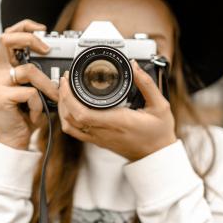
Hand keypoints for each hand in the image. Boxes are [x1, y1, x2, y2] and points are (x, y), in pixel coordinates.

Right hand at [0, 19, 58, 149]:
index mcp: (6, 66)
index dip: (24, 26)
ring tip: (53, 99)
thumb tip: (63, 61)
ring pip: (28, 71)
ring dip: (47, 86)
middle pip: (6, 40)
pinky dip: (40, 104)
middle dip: (29, 39)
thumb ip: (41, 74)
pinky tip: (36, 115)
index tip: (43, 29)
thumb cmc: (28, 112)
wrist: (15, 138)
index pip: (9, 35)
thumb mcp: (36, 89)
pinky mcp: (0, 97)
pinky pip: (30, 93)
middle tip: (47, 49)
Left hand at [58, 59, 176, 161]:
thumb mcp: (160, 106)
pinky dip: (67, 119)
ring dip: (62, 108)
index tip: (68, 80)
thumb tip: (135, 66)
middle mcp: (104, 132)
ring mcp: (99, 138)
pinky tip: (71, 107)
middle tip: (65, 80)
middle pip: (70, 118)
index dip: (69, 96)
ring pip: (69, 126)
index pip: (82, 113)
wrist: (157, 156)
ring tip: (65, 91)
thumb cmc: (159, 133)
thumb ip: (147, 84)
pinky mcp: (98, 141)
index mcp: (117, 122)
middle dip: (62, 97)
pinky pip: (75, 132)